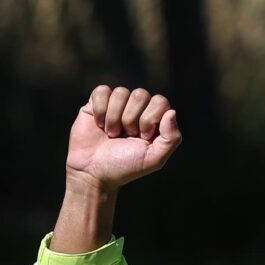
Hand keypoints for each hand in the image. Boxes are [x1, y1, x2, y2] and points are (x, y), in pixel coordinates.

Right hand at [66, 85, 180, 193]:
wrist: (92, 172)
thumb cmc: (124, 167)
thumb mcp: (153, 159)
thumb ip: (171, 138)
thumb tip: (171, 112)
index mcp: (153, 120)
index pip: (160, 101)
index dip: (149, 118)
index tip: (141, 137)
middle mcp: (136, 109)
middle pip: (140, 95)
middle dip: (130, 119)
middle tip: (124, 137)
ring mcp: (116, 105)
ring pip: (120, 92)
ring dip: (114, 118)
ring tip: (111, 134)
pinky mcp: (96, 103)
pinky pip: (102, 91)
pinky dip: (100, 110)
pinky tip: (99, 124)